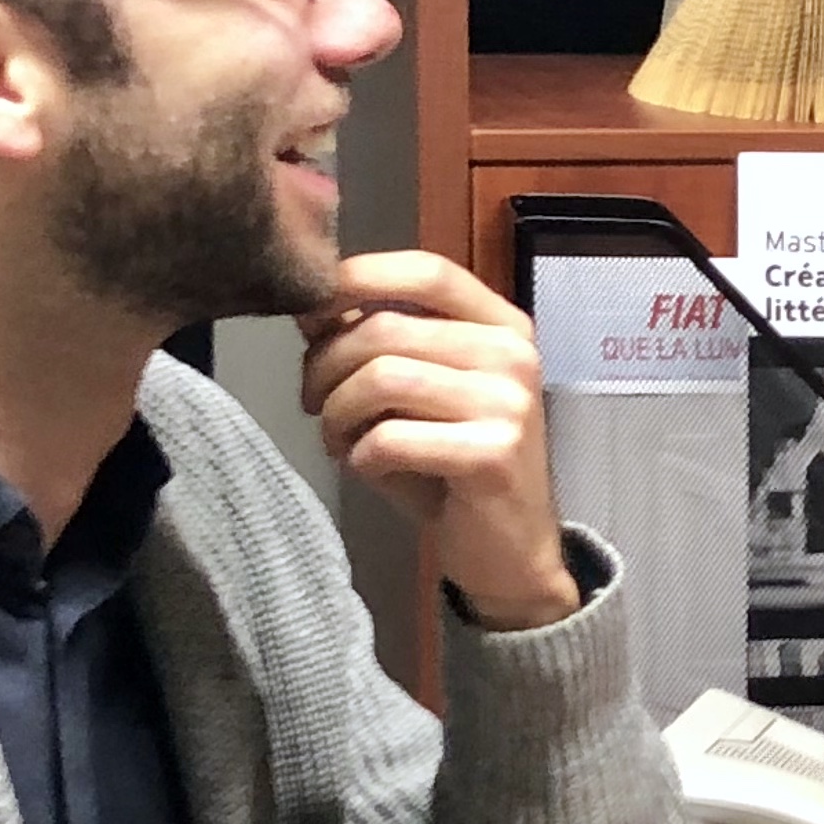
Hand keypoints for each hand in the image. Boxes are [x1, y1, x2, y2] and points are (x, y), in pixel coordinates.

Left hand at [299, 251, 578, 629]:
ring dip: (337, 413)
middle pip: (386, 328)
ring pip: (381, 379)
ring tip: (336, 439)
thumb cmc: (455, 467)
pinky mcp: (493, 454)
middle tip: (312, 403)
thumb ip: (378, 344)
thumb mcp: (418, 393)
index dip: (360, 278)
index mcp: (502, 326)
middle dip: (325, 366)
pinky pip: (390, 438)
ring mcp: (508, 403)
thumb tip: (311, 306)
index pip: (427, 271)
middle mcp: (513, 355)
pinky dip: (361, 455)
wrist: (511, 553)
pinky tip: (368, 468)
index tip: (311, 312)